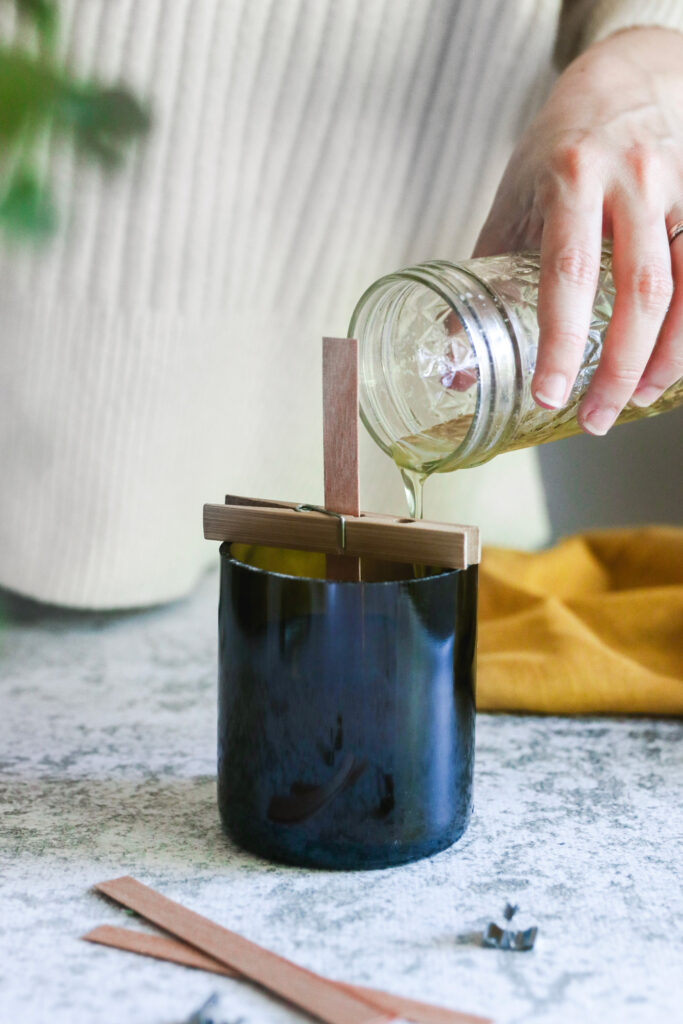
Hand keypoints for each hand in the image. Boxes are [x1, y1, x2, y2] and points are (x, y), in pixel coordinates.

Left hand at [473, 27, 682, 433]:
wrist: (617, 87)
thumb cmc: (555, 153)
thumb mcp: (511, 205)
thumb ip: (486, 281)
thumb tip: (459, 365)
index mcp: (571, 177)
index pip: (568, 272)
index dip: (560, 340)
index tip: (549, 392)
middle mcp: (631, 180)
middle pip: (639, 289)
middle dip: (619, 365)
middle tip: (596, 418)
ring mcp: (674, 191)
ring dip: (665, 356)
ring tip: (637, 400)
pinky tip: (669, 362)